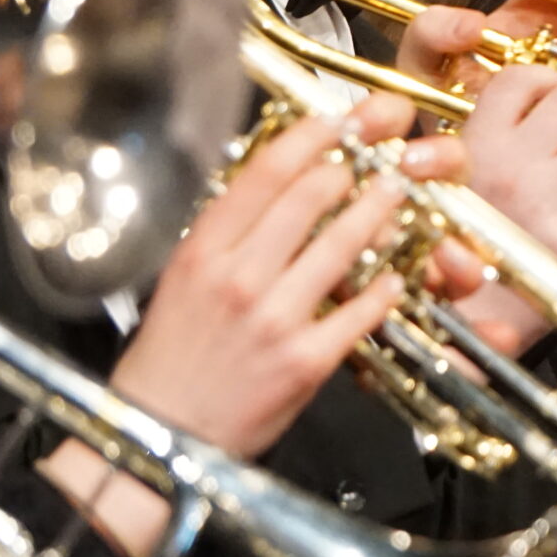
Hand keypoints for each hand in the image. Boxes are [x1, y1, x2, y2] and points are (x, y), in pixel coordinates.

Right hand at [109, 93, 438, 458]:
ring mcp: (274, 319)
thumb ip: (225, 235)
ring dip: (379, 212)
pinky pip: (361, 309)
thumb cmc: (170, 359)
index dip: (311, 137)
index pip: (265, 173)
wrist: (159, 436)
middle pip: (311, 198)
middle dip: (354, 167)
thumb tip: (272, 185)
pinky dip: (385, 286)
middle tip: (378, 157)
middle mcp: (238, 278)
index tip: (338, 119)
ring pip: (343, 245)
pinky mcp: (306, 360)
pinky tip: (395, 274)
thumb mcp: (180, 280)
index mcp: (202, 252)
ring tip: (396, 196)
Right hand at [441, 65, 556, 354]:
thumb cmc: (450, 251)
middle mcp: (514, 165)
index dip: (542, 78)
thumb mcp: (443, 187)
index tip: (552, 89)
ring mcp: (549, 201)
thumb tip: (503, 113)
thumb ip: (468, 149)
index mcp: (475, 146)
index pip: (516, 81)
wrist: (456, 321)